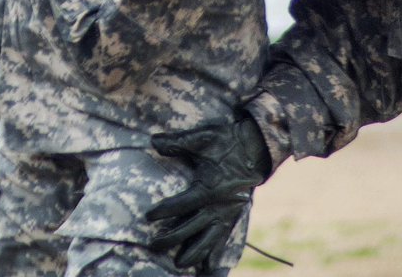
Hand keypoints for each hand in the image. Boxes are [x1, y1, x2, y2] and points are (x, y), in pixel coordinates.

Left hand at [148, 115, 272, 271]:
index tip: (147, 216)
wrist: (254, 148)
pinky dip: (215, 253)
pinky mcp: (233, 215)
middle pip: (191, 227)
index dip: (163, 211)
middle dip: (171, 238)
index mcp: (209, 188)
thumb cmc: (225, 142)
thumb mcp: (200, 138)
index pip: (182, 204)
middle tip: (153, 245)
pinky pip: (223, 238)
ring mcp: (227, 213)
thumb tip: (153, 141)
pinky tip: (209, 267)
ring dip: (194, 252)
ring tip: (179, 264)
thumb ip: (176, 142)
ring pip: (208, 239)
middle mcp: (218, 205)